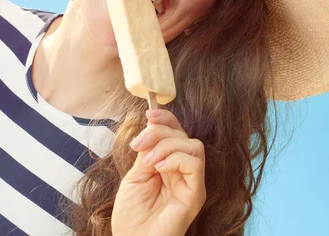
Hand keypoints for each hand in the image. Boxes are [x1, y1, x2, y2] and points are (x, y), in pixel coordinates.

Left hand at [112, 109, 206, 235]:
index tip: (149, 113)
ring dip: (167, 146)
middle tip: (139, 145)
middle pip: (183, 134)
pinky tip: (159, 169)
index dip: (166, 119)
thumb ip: (147, 152)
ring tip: (149, 162)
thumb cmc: (131, 214)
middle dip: (159, 132)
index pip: (176, 133)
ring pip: (193, 145)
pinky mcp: (196, 194)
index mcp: (168, 164)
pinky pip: (195, 164)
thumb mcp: (135, 174)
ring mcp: (191, 183)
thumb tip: (152, 125)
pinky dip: (175, 159)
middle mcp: (183, 171)